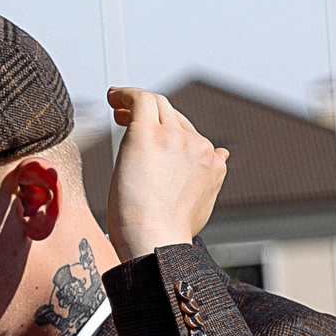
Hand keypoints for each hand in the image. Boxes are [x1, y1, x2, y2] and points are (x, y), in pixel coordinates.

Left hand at [106, 88, 228, 259]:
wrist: (155, 241)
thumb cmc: (166, 235)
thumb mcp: (200, 206)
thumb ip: (208, 181)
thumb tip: (221, 157)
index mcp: (210, 162)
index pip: (189, 133)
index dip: (168, 128)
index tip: (149, 131)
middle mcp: (198, 146)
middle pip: (173, 115)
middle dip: (150, 113)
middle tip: (123, 116)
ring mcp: (176, 138)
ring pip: (157, 105)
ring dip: (136, 104)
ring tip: (116, 108)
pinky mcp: (149, 136)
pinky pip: (140, 100)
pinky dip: (127, 94)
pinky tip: (114, 96)